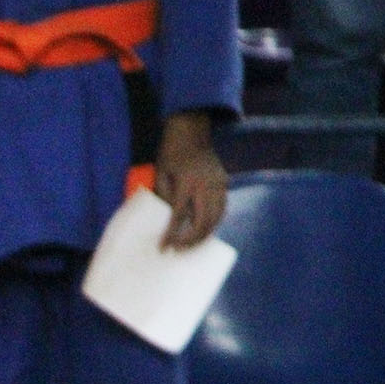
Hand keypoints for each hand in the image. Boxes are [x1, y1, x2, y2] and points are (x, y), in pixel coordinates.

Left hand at [155, 110, 226, 248]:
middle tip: (178, 251)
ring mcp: (218, 184)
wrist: (191, 132)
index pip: (179, 216)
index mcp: (187, 182)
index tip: (163, 248)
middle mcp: (206, 185)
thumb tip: (165, 221)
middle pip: (202, 222)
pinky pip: (222, 209)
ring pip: (216, 218)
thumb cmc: (171, 153)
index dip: (171, 235)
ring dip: (204, 235)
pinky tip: (203, 231)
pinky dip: (213, 223)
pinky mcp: (224, 183)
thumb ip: (164, 197)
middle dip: (190, 240)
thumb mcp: (160, 174)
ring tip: (190, 246)